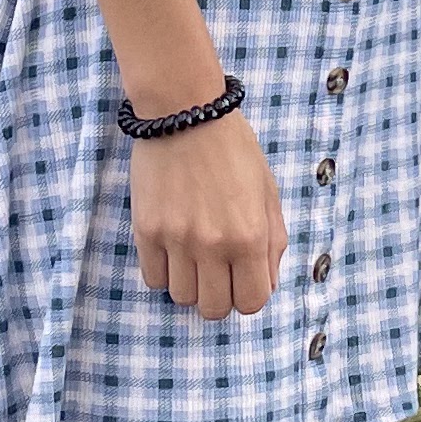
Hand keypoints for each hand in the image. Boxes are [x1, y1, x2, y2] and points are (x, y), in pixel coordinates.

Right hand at [129, 107, 284, 318]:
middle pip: (214, 309)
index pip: (253, 302)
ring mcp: (176, 240)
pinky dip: (164, 272)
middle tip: (219, 272)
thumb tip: (268, 284)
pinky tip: (173, 247)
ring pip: (182, 298)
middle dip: (220, 296)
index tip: (243, 279)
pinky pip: (154, 279)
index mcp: (250, 235)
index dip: (249, 296)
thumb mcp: (267, 191)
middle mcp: (213, 244)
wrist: (185, 112)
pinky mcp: (147, 231)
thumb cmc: (232, 148)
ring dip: (191, 284)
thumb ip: (273, 242)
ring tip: (194, 255)